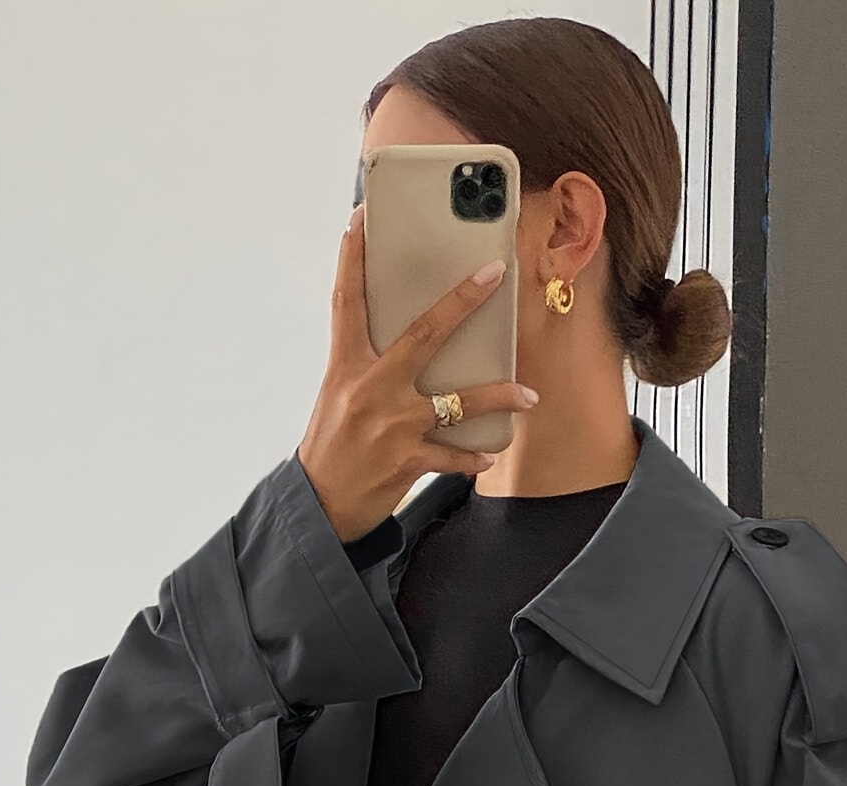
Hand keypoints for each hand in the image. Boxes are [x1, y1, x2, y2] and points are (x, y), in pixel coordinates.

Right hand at [296, 202, 538, 544]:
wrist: (319, 506)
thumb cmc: (332, 447)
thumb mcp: (341, 397)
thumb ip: (370, 369)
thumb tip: (412, 348)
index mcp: (346, 367)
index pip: (346, 302)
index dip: (352, 259)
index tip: (360, 219)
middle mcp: (369, 388)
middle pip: (422, 333)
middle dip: (461, 301)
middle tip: (494, 274)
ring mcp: (390, 425)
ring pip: (456, 401)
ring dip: (497, 396)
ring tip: (527, 395)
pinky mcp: (405, 460)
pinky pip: (452, 456)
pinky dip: (472, 458)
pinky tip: (489, 457)